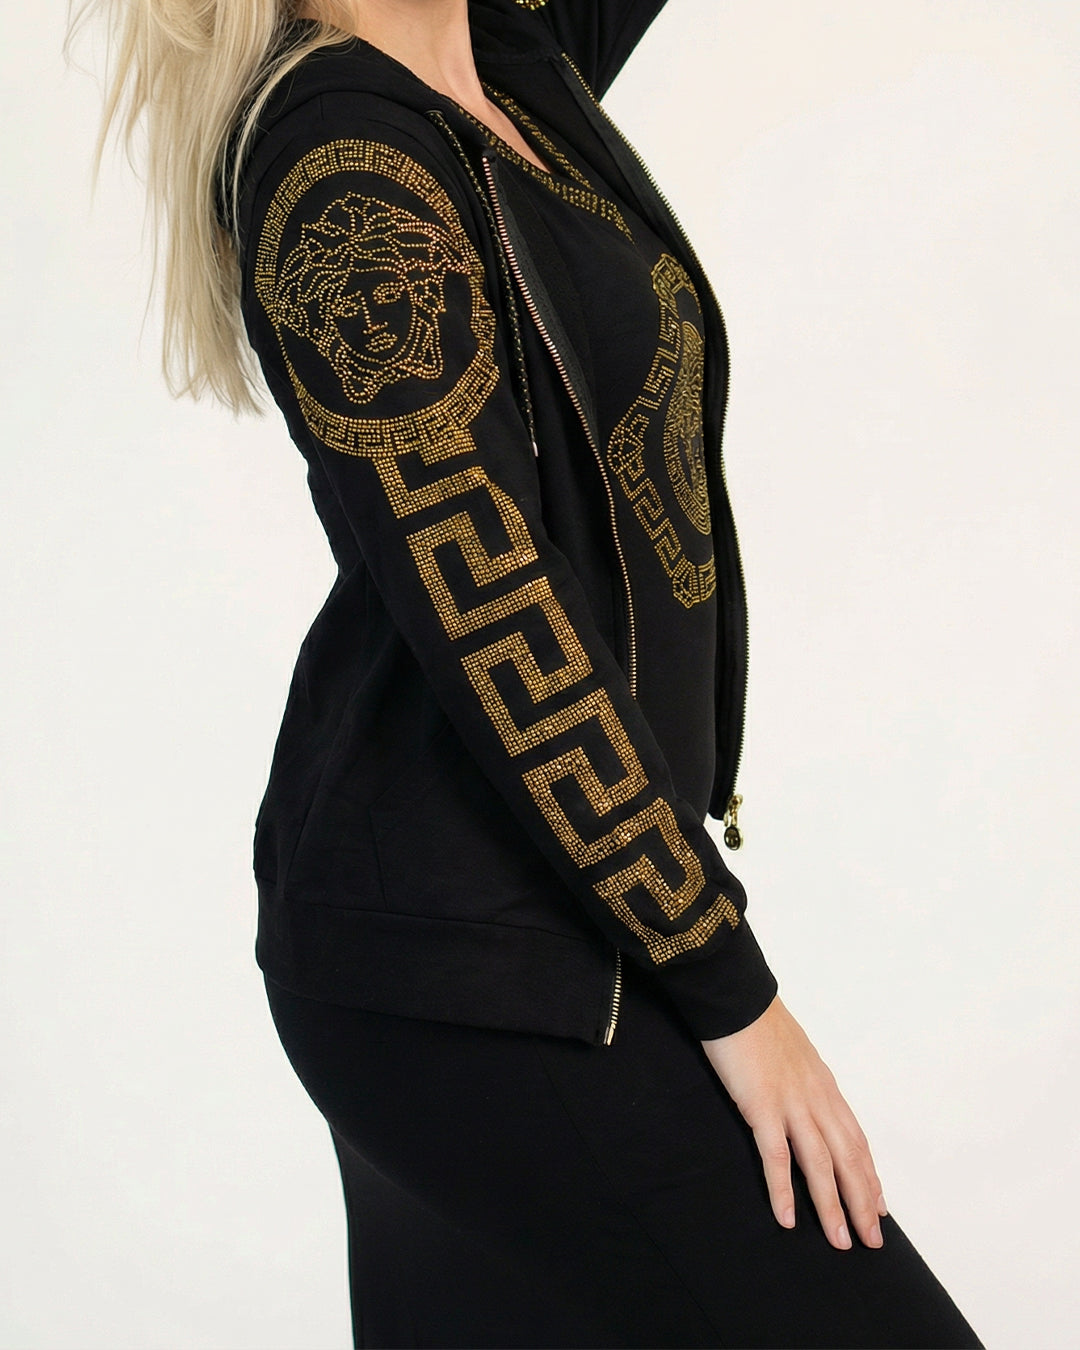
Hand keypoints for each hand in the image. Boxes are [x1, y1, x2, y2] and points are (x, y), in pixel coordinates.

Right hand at [701, 994, 888, 1250]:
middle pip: (848, 1158)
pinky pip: (776, 1156)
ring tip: (840, 1241)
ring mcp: (791, 1103)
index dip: (869, 1176)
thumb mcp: (794, 1052)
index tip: (881, 1207)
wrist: (736, 997)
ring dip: (832, 1206)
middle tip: (871, 1241)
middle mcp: (816, 1098)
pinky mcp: (762, 1105)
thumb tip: (807, 1098)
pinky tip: (787, 1218)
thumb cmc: (758, 1022)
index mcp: (824, 1086)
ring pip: (820, 1164)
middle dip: (863, 1202)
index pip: (855, 1139)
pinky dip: (783, 1189)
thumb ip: (804, 1079)